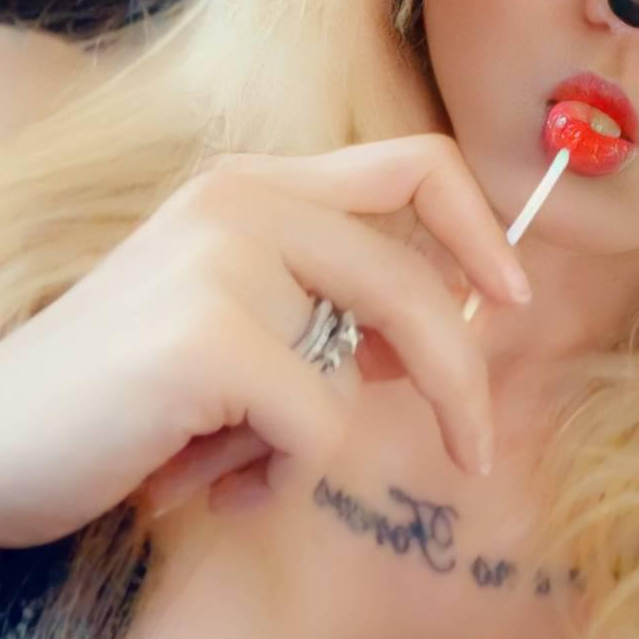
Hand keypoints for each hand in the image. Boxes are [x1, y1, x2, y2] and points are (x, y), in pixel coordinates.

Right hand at [0, 135, 530, 546]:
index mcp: (256, 185)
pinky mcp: (205, 336)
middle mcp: (240, 200)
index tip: (512, 298)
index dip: (482, 228)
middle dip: (459, 379)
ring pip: (353, 370)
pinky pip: (314, 425)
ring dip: (304, 441)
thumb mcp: (237, 323)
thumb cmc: (126, 390)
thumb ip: (330, 308)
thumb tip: (433, 338)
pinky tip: (198, 475)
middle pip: (409, 280)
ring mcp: (220, 260)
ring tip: (224, 452)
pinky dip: (273, 474)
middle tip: (473, 454)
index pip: (414, 164)